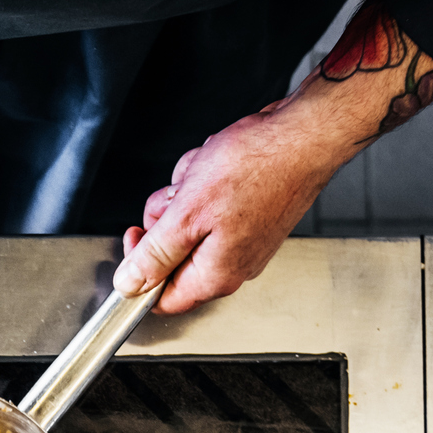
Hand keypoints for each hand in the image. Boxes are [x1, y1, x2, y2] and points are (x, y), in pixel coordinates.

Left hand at [111, 0, 432, 313]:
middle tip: (180, 195)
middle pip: (173, 254)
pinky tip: (219, 165)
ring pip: (188, 221)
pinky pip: (208, 202)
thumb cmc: (258, 168)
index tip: (136, 236)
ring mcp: (243, 239)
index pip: (161, 298)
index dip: (139, 271)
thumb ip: (155, 256)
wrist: (304, 134)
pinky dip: (206, 180)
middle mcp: (232, 264)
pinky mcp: (249, 215)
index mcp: (216, 275)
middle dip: (168, 217)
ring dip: (187, 192)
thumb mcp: (187, 214)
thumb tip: (128, 286)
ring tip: (205, 174)